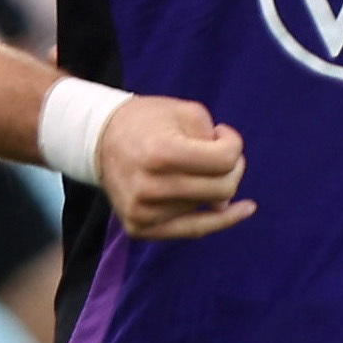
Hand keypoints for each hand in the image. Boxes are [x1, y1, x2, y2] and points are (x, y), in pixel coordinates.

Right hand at [90, 89, 253, 239]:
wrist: (100, 139)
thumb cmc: (149, 121)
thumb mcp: (187, 112)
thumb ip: (217, 146)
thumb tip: (224, 203)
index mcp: (159, 153)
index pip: (225, 160)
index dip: (233, 143)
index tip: (220, 132)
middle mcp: (148, 188)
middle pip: (223, 189)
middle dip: (233, 169)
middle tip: (220, 154)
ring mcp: (142, 212)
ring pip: (210, 206)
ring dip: (212, 186)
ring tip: (194, 167)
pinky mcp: (139, 228)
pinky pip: (193, 230)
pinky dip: (219, 220)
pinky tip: (242, 210)